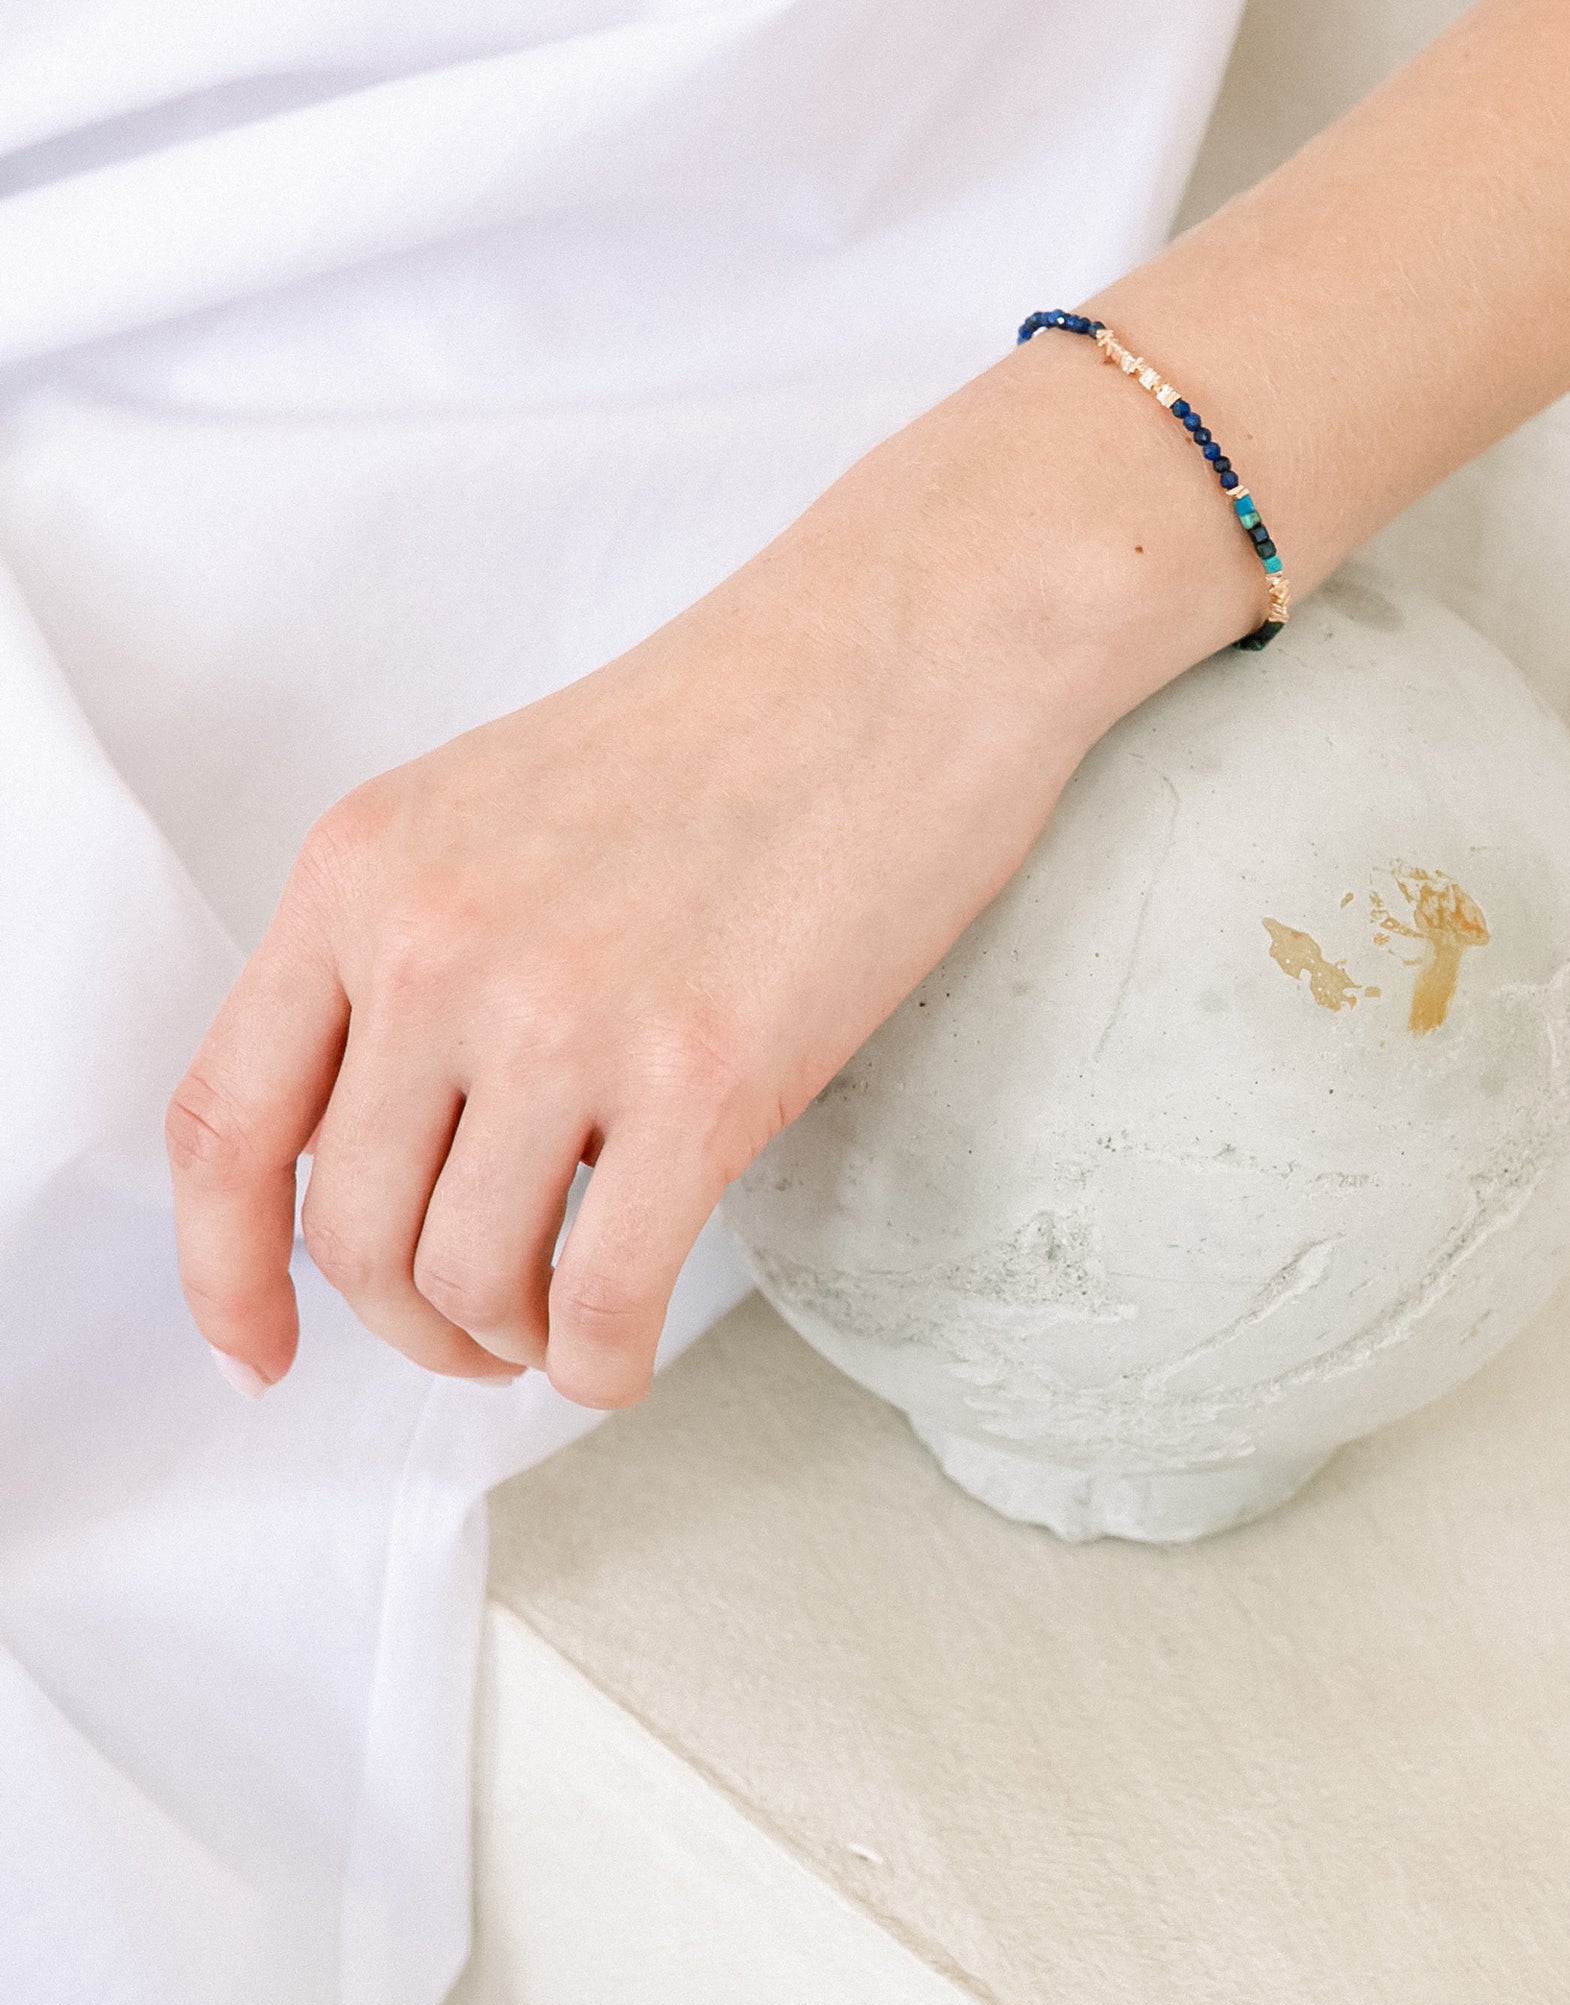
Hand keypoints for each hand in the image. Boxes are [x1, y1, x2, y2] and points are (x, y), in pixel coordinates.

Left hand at [164, 363, 1186, 1407]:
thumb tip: (399, 1141)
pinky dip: (601, 1362)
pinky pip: (602, 1302)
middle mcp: (434, 941)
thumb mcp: (501, 805)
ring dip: (505, 1342)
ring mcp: (564, 1010)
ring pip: (464, 1282)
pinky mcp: (703, 1076)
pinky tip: (626, 1344)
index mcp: (364, 866)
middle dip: (408, 1324)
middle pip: (350, 1233)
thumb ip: (414, 951)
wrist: (913, 642)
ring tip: (561, 1322)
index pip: (225, 1122)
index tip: (255, 1347)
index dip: (221, 1272)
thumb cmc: (740, 719)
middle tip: (476, 1330)